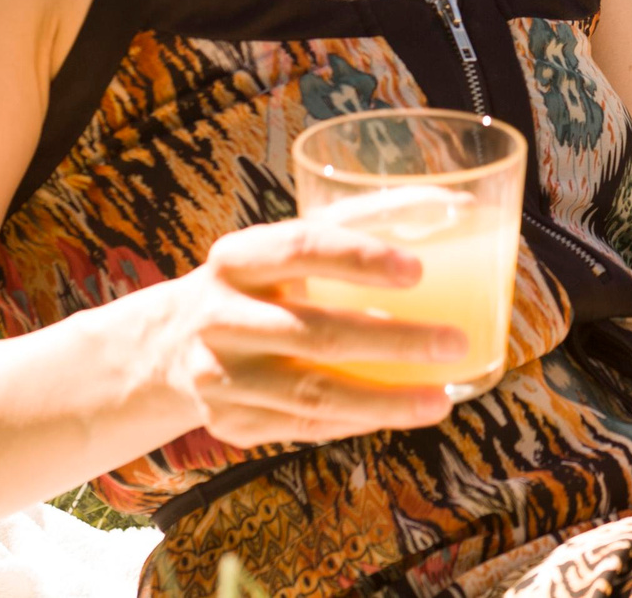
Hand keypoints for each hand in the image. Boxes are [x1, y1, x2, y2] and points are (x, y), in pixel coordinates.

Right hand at [148, 217, 471, 449]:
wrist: (172, 346)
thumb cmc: (263, 284)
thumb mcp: (288, 244)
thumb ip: (362, 221)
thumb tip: (460, 204)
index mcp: (237, 258)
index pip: (298, 248)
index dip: (358, 257)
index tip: (418, 269)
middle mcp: (218, 317)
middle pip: (314, 333)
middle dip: (394, 342)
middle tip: (454, 341)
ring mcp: (219, 377)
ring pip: (312, 395)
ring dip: (384, 401)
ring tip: (440, 401)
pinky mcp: (230, 423)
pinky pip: (304, 428)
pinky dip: (356, 422)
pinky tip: (396, 414)